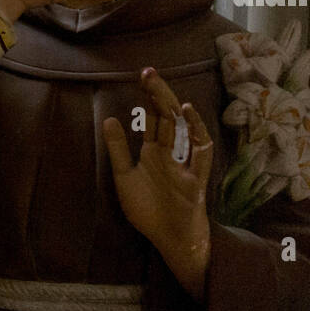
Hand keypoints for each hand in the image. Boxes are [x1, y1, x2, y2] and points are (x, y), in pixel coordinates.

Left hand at [101, 68, 213, 299]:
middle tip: (148, 71)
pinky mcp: (197, 175)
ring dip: (172, 106)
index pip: (152, 118)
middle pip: (166, 117)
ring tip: (159, 87)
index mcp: (153, 151)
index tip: (141, 75)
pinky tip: (186, 112)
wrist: (169, 238)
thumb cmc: (148, 210)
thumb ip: (118, 150)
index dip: (148, 98)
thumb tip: (109, 119)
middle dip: (158, 94)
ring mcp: (185, 161)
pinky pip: (200, 148)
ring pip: (181, 127)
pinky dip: (195, 129)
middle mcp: (171, 152)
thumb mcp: (124, 178)